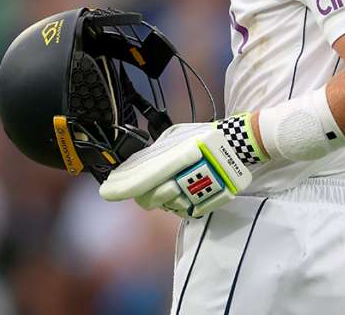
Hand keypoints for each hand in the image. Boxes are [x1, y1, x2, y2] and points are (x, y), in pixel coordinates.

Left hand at [100, 117, 264, 217]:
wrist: (238, 148)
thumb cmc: (206, 138)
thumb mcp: (176, 134)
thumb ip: (155, 150)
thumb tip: (137, 161)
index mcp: (171, 161)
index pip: (137, 181)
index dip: (119, 189)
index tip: (106, 190)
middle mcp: (179, 181)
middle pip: (147, 199)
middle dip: (146, 193)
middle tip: (152, 182)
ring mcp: (190, 196)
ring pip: (164, 206)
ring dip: (165, 196)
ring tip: (179, 179)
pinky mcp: (201, 205)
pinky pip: (180, 210)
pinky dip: (178, 201)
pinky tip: (186, 186)